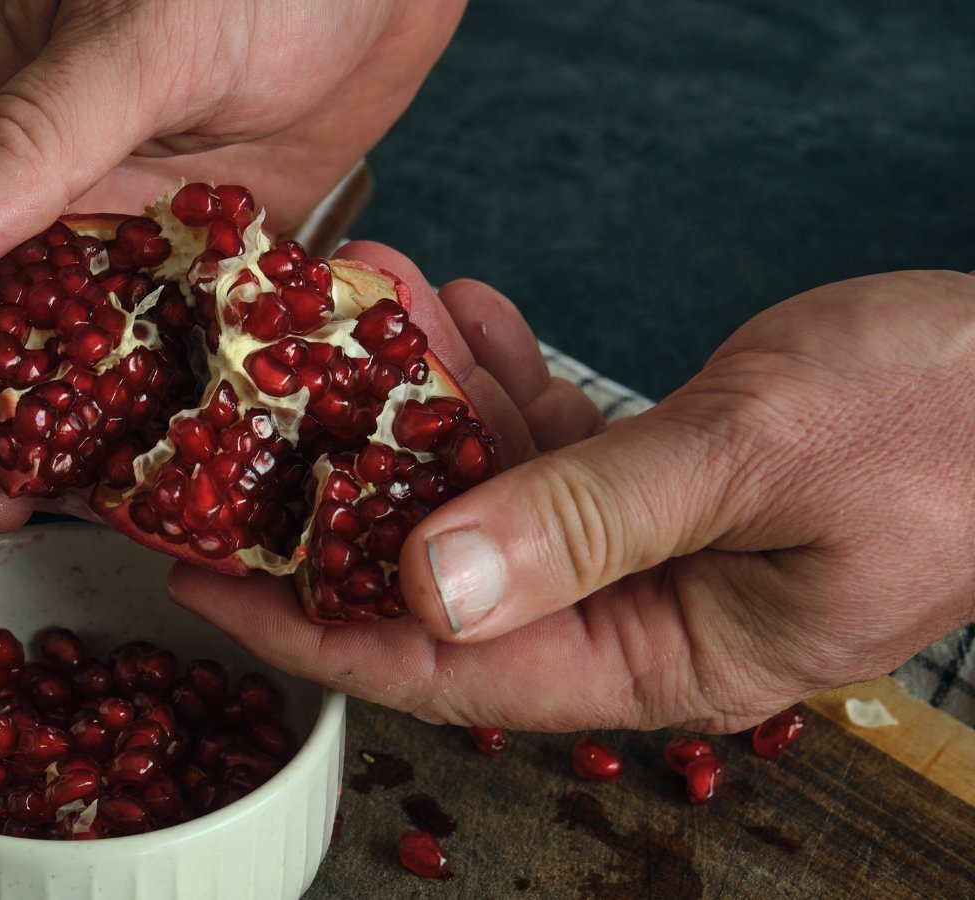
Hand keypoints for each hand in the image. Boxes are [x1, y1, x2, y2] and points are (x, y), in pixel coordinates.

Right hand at [0, 0, 465, 528]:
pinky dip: (179, 388)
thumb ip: (25, 140)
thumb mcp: (136, 40)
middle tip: (48, 514)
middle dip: (13, 426)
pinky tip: (199, 449)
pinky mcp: (208, 236)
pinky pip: (178, 330)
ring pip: (87, 343)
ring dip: (97, 421)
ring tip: (127, 503)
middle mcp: (40, 174)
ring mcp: (128, 212)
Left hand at [171, 269, 974, 732]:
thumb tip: (427, 583)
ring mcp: (651, 547)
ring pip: (492, 488)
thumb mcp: (754, 463)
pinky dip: (499, 375)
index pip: (442, 666)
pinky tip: (452, 314)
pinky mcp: (669, 482)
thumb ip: (589, 521)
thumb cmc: (949, 428)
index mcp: (661, 657)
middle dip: (347, 488)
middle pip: (445, 573)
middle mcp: (640, 615)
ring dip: (418, 402)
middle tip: (248, 418)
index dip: (310, 623)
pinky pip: (552, 438)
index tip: (201, 574)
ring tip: (346, 318)